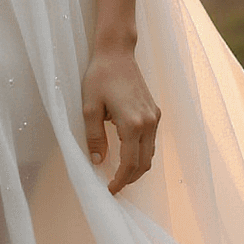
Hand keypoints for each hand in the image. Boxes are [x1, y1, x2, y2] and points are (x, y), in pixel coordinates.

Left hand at [81, 47, 159, 194]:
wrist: (116, 53)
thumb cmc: (100, 77)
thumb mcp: (89, 108)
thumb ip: (94, 137)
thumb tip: (98, 162)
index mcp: (133, 123)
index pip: (130, 164)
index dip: (120, 181)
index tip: (109, 190)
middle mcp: (149, 122)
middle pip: (144, 163)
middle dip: (130, 179)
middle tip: (114, 186)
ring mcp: (154, 116)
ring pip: (150, 154)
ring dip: (137, 167)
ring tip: (119, 174)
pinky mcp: (154, 111)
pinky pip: (151, 141)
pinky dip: (141, 153)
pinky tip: (127, 155)